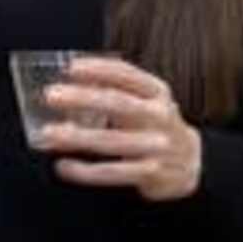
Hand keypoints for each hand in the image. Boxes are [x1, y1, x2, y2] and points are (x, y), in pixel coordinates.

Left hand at [40, 52, 207, 201]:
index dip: (98, 69)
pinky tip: (64, 166)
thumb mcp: (148, 100)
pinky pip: (114, 172)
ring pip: (113, 141)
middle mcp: (160, 116)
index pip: (127, 74)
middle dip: (83, 98)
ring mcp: (157, 146)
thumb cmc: (156, 126)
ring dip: (79, 137)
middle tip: (51, 96)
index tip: (70, 68)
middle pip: (119, 104)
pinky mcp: (150, 173)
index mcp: (157, 92)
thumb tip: (70, 81)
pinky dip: (85, 171)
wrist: (192, 163)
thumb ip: (118, 89)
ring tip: (50, 133)